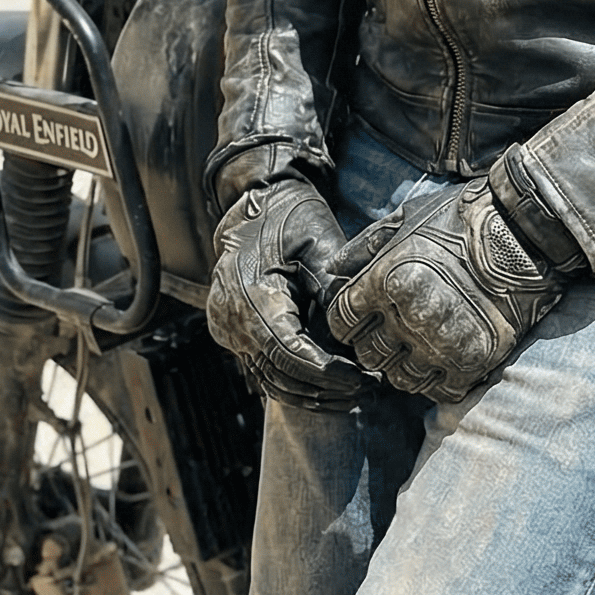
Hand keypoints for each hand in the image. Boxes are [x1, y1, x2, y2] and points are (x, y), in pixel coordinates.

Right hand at [206, 176, 364, 410]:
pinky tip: (327, 383)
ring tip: (354, 392)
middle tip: (368, 388)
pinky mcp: (231, 331)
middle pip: (279, 374)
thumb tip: (356, 338)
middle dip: (325, 389)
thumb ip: (333, 291)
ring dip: (311, 392)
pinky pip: (262, 368)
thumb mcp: (320, 243)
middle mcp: (231, 319)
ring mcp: (227, 328)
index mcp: (251, 296)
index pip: (289, 353)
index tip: (361, 378)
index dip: (326, 373)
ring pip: (270, 379)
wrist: (256, 202)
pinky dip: (293, 379)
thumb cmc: (291, 217)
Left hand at [326, 179, 565, 403]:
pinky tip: (444, 355)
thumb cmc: (461, 216)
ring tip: (419, 342)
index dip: (348, 321)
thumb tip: (333, 270)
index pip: (342, 323)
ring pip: (401, 378)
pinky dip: (437, 379)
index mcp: (387, 280)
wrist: (524, 231)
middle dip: (374, 344)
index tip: (362, 315)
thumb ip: (365, 246)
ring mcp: (441, 343)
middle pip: (368, 355)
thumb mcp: (407, 218)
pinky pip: (439, 390)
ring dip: (405, 364)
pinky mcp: (473, 360)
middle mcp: (409, 316)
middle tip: (393, 329)